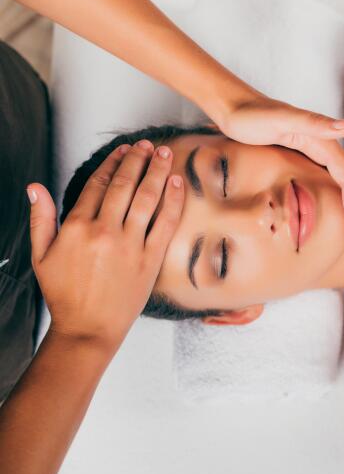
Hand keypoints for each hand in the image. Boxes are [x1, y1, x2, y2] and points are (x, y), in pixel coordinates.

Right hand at [27, 141, 183, 347]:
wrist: (88, 328)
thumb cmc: (65, 294)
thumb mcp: (41, 255)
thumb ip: (41, 218)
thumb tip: (35, 188)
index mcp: (77, 227)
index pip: (97, 184)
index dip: (112, 163)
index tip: (123, 150)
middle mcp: (104, 232)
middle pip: (124, 185)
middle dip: (137, 160)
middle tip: (147, 145)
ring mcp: (130, 245)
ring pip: (146, 198)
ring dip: (157, 171)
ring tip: (165, 154)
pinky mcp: (150, 259)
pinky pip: (166, 222)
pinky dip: (173, 200)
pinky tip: (178, 183)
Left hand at [215, 94, 343, 241]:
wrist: (232, 104)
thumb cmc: (250, 115)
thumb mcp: (280, 119)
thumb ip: (314, 122)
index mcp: (323, 141)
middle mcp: (324, 144)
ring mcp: (315, 149)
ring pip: (343, 180)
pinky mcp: (305, 153)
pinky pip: (330, 178)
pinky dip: (337, 196)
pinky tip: (333, 209)